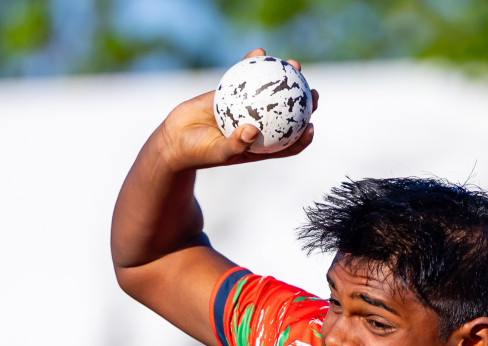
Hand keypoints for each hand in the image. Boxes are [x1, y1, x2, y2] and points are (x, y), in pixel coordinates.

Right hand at [157, 48, 318, 171]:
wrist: (175, 137)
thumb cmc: (198, 152)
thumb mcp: (217, 152)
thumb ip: (235, 144)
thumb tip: (254, 131)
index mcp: (260, 146)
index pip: (288, 144)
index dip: (304, 137)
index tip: (311, 126)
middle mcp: (258, 126)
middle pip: (287, 115)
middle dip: (304, 103)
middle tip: (312, 92)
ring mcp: (246, 107)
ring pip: (271, 91)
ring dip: (284, 78)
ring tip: (294, 64)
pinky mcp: (232, 92)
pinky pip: (246, 76)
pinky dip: (252, 64)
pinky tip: (259, 52)